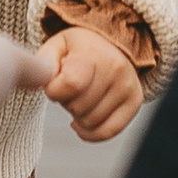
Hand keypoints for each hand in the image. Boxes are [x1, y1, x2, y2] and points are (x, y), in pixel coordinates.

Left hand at [41, 22, 143, 143]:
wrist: (110, 44)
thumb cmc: (78, 49)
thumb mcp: (56, 46)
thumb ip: (44, 63)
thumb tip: (43, 81)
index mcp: (92, 53)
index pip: (71, 84)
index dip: (54, 91)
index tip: (53, 85)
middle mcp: (115, 69)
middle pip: (78, 107)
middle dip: (66, 102)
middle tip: (69, 88)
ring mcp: (127, 87)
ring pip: (91, 122)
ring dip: (78, 116)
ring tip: (80, 96)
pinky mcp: (134, 102)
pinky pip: (108, 132)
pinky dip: (90, 133)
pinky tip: (82, 123)